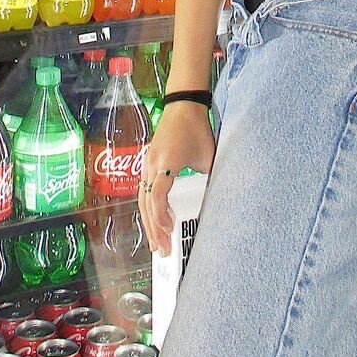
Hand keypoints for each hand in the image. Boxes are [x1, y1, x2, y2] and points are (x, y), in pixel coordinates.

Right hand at [138, 102, 215, 257]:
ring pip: (142, 199)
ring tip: (155, 244)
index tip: (169, 232)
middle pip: (146, 203)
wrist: (183, 105)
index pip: (157, 196)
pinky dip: (149, 208)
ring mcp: (147, 164)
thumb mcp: (207, 156)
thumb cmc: (197, 129)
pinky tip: (154, 222)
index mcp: (165, 164)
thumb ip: (207, 178)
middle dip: (153, 229)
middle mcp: (151, 165)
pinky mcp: (148, 163)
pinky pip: (144, 190)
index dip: (161, 216)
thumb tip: (213, 202)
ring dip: (148, 222)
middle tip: (161, 251)